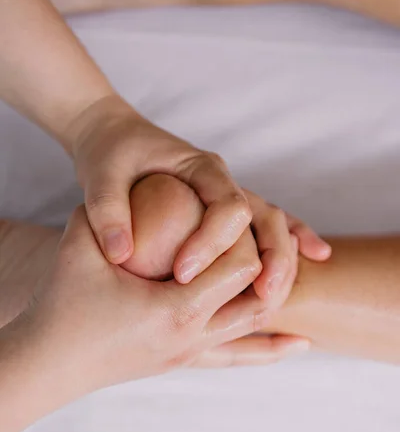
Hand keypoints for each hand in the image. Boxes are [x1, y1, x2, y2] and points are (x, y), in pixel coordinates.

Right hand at [16, 205, 277, 397]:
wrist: (49, 360)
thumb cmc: (62, 304)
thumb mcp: (79, 245)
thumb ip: (108, 208)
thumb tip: (140, 179)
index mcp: (174, 309)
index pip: (239, 268)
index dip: (241, 238)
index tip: (226, 217)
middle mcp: (191, 339)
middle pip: (258, 300)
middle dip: (269, 268)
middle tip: (267, 241)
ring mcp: (189, 355)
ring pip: (254, 332)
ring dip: (275, 303)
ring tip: (295, 282)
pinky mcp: (183, 362)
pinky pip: (237, 358)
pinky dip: (267, 348)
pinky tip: (295, 345)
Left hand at [66, 95, 330, 290]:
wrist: (115, 135)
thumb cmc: (109, 154)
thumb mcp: (101, 178)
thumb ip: (108, 212)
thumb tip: (121, 255)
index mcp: (201, 168)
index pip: (225, 206)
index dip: (212, 242)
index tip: (183, 275)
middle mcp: (223, 180)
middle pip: (265, 215)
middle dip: (270, 256)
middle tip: (264, 296)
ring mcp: (228, 193)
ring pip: (272, 223)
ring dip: (285, 257)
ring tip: (282, 294)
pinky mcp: (225, 208)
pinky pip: (264, 224)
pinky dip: (292, 239)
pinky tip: (317, 256)